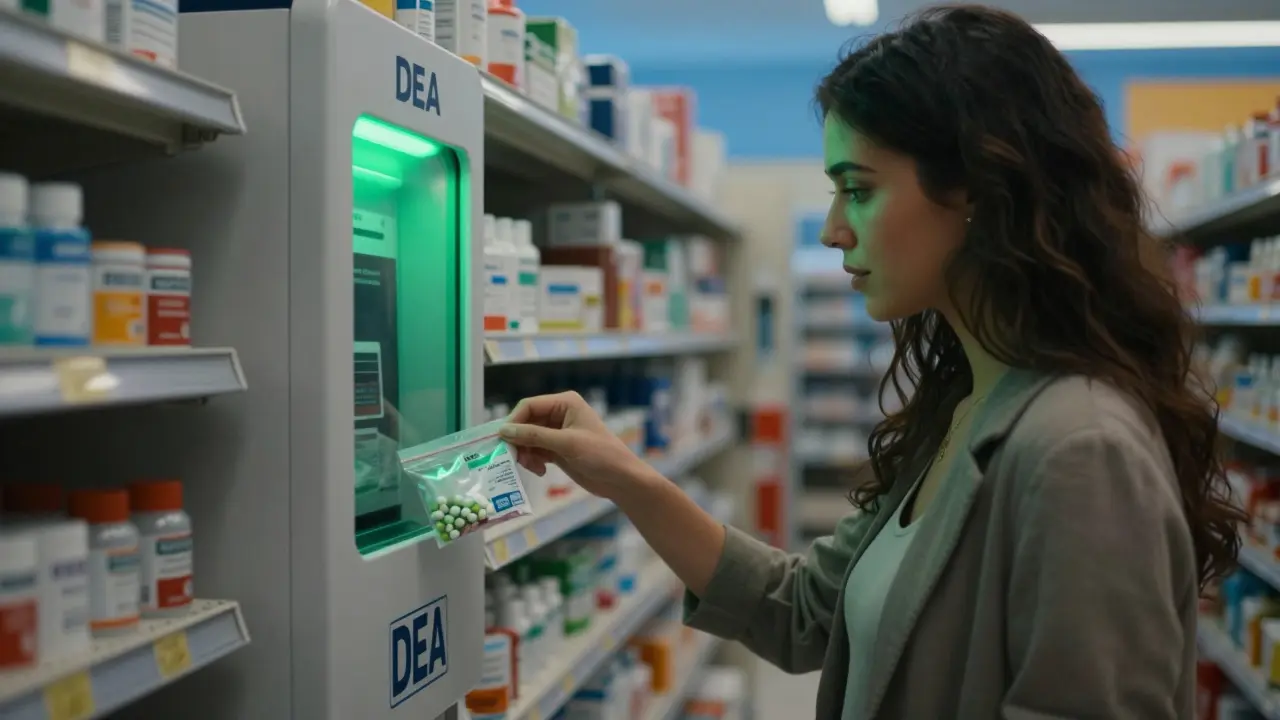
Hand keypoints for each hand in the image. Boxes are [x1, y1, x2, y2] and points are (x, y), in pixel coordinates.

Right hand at [499, 391, 652, 500]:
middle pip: (526, 423)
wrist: (620, 479)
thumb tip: (504, 431)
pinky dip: (533, 460)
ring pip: (528, 439)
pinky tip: (540, 471)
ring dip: (526, 453)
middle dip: (519, 441)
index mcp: (565, 403)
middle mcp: (559, 414)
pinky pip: (535, 451)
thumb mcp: (566, 443)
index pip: (529, 406)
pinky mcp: (557, 449)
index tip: (503, 440)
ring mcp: (558, 432)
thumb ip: (534, 436)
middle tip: (515, 459)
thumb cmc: (600, 455)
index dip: (514, 421)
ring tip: (532, 467)